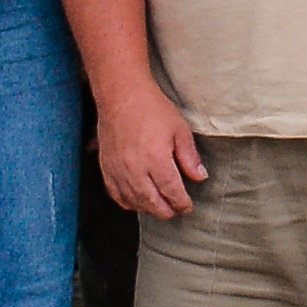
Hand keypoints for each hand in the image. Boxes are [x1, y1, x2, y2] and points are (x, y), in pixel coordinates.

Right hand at [95, 80, 206, 218]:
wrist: (121, 95)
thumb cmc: (152, 108)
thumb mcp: (180, 129)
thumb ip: (189, 157)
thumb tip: (200, 177)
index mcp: (156, 159)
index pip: (172, 192)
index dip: (182, 203)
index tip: (188, 206)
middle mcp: (135, 169)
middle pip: (152, 203)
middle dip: (166, 211)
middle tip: (175, 210)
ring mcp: (118, 170)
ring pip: (133, 202)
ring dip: (147, 209)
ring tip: (159, 207)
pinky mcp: (106, 167)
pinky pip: (115, 194)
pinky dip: (127, 202)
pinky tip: (136, 201)